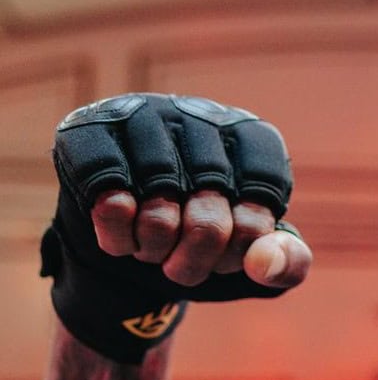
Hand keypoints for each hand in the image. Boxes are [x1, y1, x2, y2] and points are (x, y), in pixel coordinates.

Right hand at [42, 94, 310, 362]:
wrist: (127, 248)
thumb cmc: (200, 244)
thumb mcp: (257, 260)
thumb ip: (288, 262)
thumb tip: (265, 262)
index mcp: (249, 137)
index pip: (265, 196)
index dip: (246, 242)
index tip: (229, 252)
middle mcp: (198, 114)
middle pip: (211, 217)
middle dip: (198, 260)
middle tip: (183, 264)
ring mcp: (140, 116)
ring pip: (158, 213)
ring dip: (155, 252)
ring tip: (152, 247)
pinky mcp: (87, 134)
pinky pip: (110, 205)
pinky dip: (118, 240)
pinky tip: (121, 236)